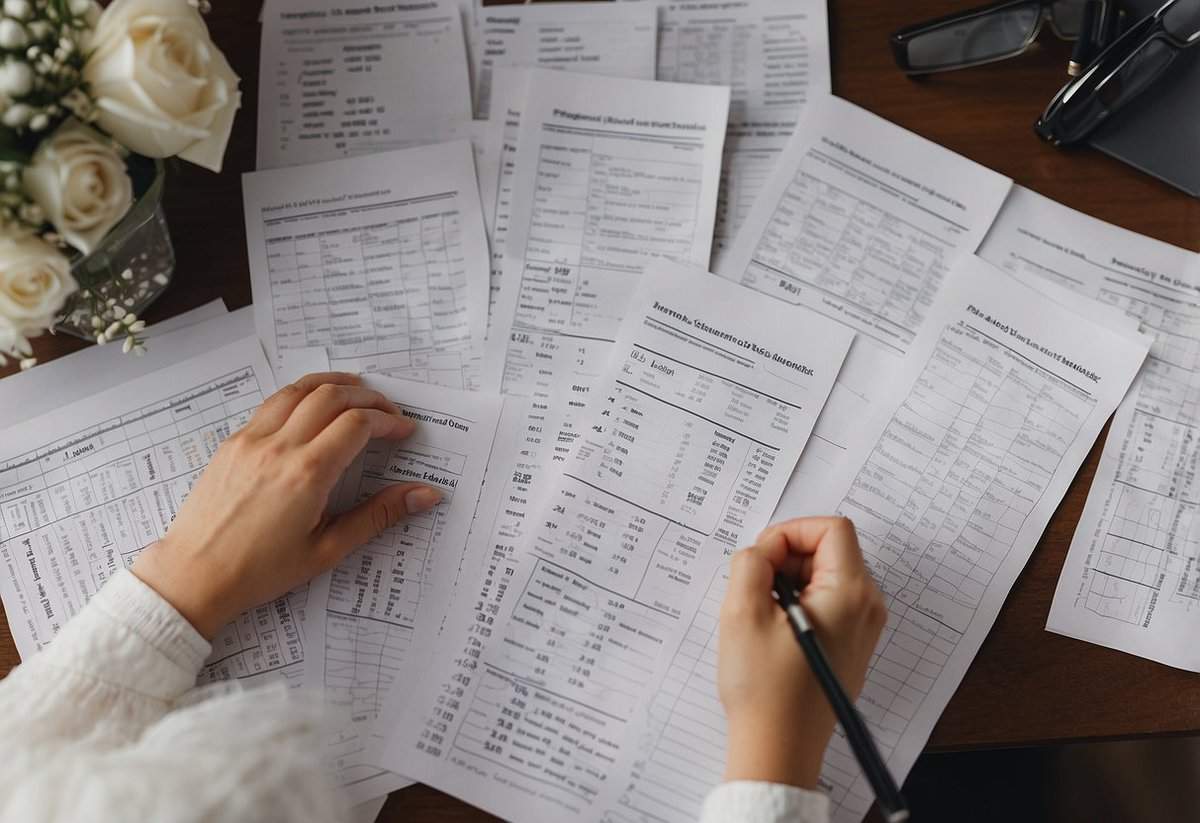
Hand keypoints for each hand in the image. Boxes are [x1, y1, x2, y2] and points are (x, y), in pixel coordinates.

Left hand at [133, 373, 441, 639]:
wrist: (193, 576)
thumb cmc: (259, 571)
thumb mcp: (327, 550)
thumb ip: (378, 516)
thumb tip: (424, 495)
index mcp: (307, 474)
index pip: (358, 423)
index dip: (388, 420)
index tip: (404, 430)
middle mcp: (279, 447)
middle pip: (333, 395)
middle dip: (368, 397)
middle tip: (388, 411)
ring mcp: (251, 439)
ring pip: (299, 389)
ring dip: (333, 384)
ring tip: (356, 391)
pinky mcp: (233, 443)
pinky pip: (272, 402)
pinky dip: (301, 394)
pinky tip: (313, 407)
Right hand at [718, 517, 885, 788]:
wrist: (778, 749)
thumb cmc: (765, 689)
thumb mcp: (743, 611)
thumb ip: (751, 562)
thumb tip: (762, 550)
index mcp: (850, 593)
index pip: (831, 528)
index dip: (790, 532)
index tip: (762, 557)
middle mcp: (867, 607)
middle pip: (829, 550)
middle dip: (786, 557)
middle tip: (753, 587)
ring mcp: (861, 628)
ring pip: (824, 576)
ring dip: (788, 582)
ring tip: (759, 613)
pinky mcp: (849, 646)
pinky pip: (825, 603)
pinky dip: (796, 603)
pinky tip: (771, 632)